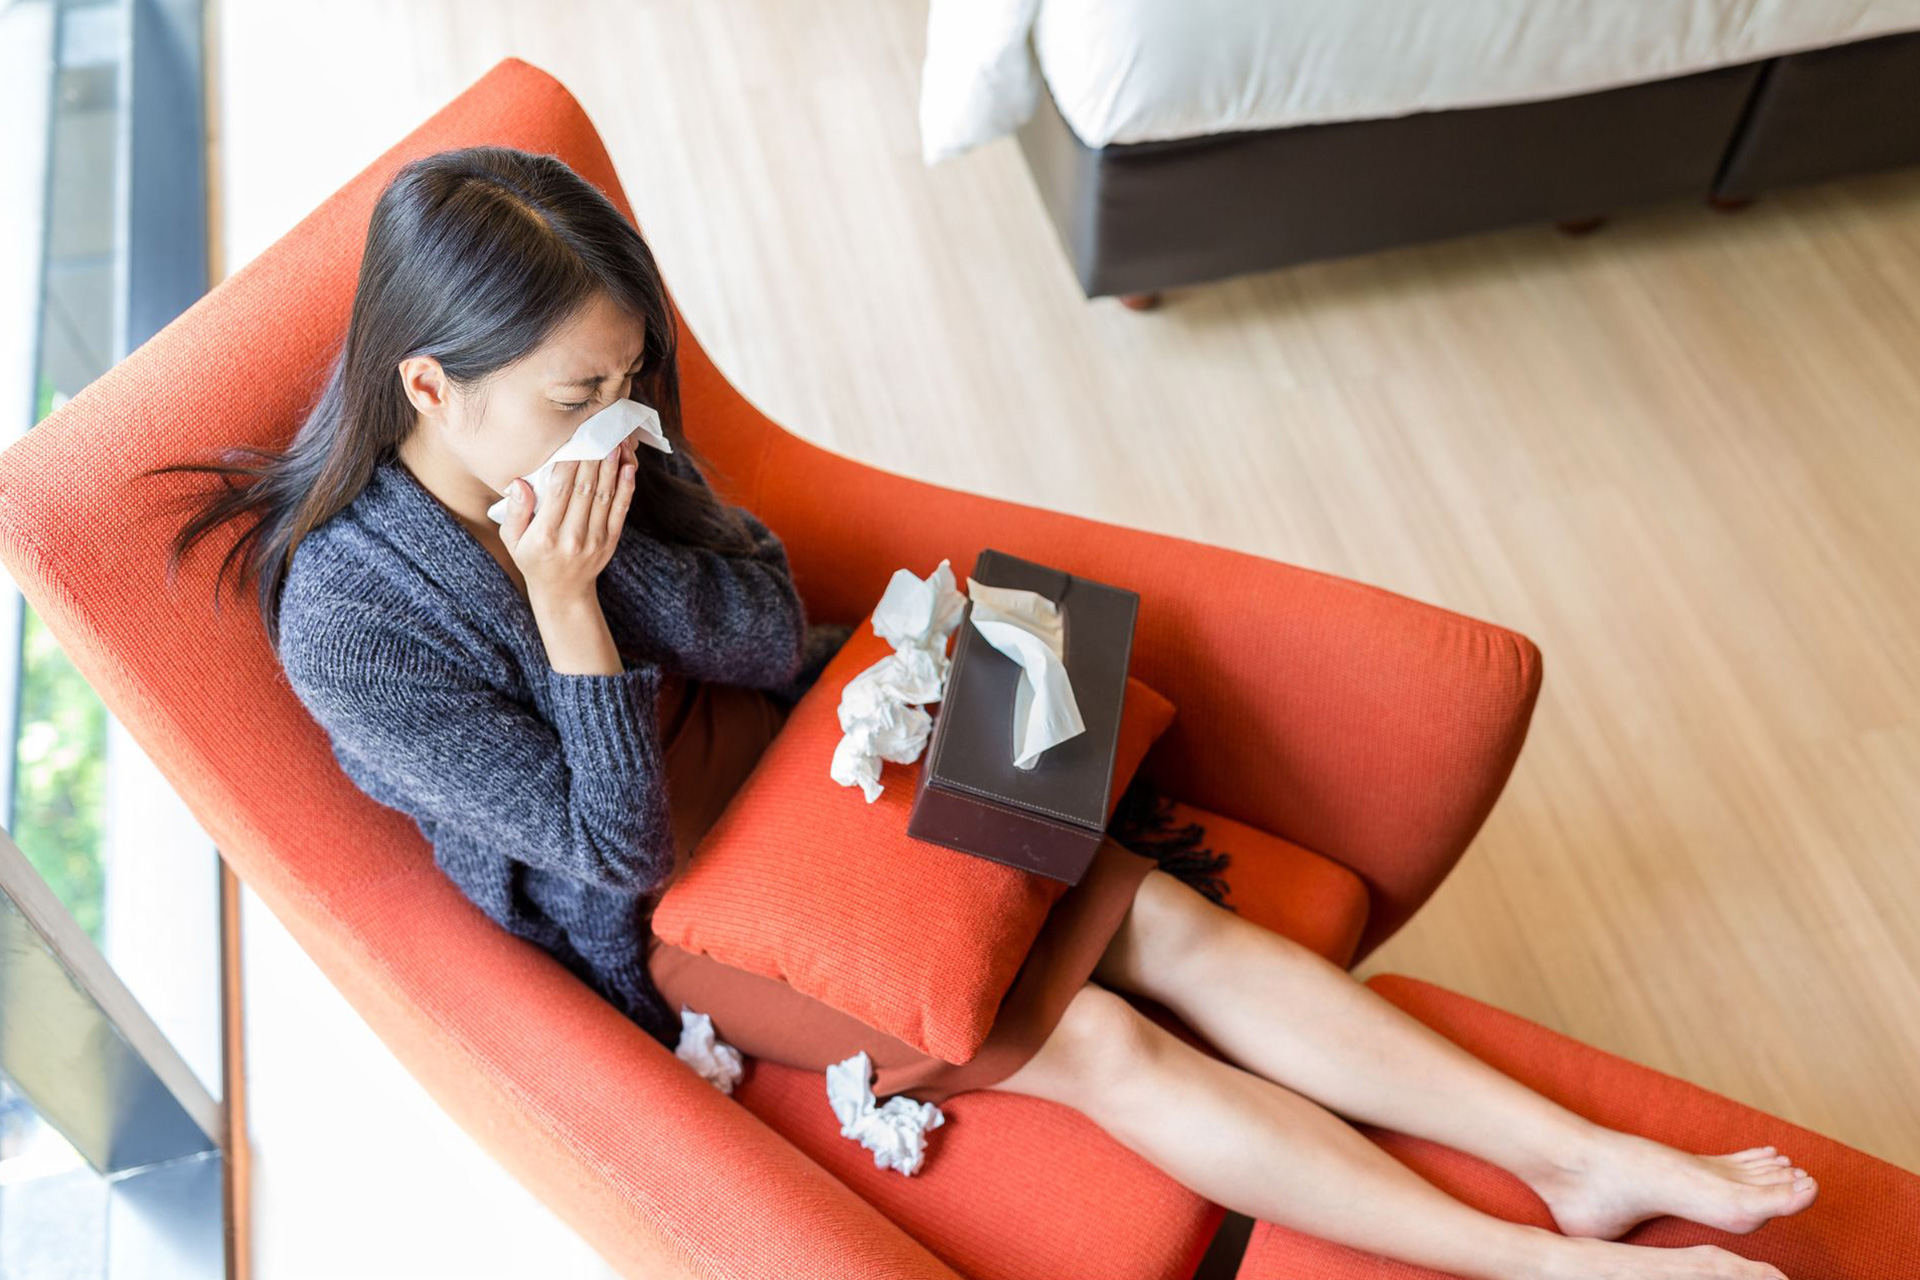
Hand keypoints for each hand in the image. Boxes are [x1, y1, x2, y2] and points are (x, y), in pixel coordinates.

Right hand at [500, 437, 637, 607]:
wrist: (563, 593)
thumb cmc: (533, 559)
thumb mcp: (512, 539)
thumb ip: (516, 511)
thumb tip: (520, 482)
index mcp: (545, 535)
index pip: (559, 491)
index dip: (569, 462)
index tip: (574, 438)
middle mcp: (571, 537)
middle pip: (585, 488)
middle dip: (593, 457)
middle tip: (600, 429)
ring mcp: (595, 540)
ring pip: (606, 495)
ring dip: (612, 465)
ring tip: (616, 439)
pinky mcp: (611, 541)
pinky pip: (620, 509)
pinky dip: (627, 486)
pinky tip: (628, 465)